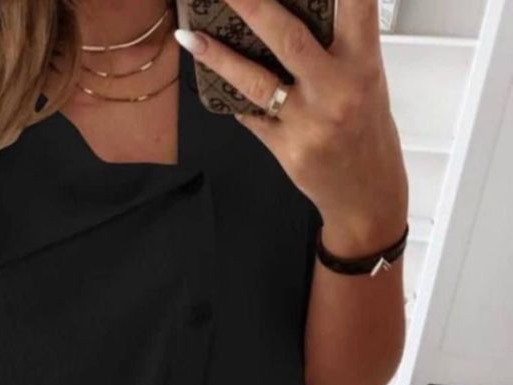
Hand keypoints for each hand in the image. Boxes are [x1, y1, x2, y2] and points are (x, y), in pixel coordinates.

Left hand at [175, 0, 408, 256]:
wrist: (366, 195)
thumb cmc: (366, 131)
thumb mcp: (367, 79)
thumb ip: (338, 45)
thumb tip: (291, 10)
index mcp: (363, 64)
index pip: (356, 5)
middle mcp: (336, 91)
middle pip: (287, 37)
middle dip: (251, 4)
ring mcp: (308, 123)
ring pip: (255, 81)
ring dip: (218, 56)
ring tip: (189, 35)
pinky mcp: (286, 149)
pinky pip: (249, 115)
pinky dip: (229, 95)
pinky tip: (209, 75)